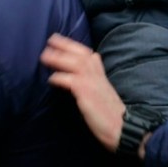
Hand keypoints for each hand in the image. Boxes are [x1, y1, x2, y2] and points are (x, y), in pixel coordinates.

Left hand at [41, 33, 125, 151]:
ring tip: (45, 55)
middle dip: (66, 45)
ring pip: (76, 64)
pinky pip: (72, 81)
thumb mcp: (103, 93)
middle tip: (51, 39)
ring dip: (59, 58)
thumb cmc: (111, 114)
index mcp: (101, 75)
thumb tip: (84, 74)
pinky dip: (60, 78)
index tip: (62, 41)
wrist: (122, 127)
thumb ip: (95, 81)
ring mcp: (93, 83)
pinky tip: (51, 79)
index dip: (75, 47)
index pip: (89, 55)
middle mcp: (98, 76)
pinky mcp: (87, 94)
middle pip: (82, 54)